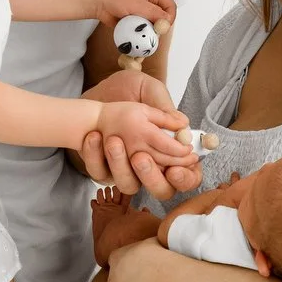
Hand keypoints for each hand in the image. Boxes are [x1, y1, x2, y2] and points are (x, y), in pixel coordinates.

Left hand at [79, 70, 203, 198]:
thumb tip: (182, 125)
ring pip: (128, 185)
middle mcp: (150, 165)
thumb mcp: (148, 91)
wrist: (99, 93)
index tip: (175, 170)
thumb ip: (164, 109)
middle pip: (161, 190)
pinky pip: (99, 173)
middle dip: (152, 177)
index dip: (184, 178)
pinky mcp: (103, 169)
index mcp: (169, 150)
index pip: (187, 177)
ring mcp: (126, 170)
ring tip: (114, 140)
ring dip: (120, 165)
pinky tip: (94, 136)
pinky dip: (94, 156)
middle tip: (140, 156)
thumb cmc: (128, 92)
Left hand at [91, 0, 175, 27]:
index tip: (162, 27)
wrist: (96, 1)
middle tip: (150, 31)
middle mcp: (150, 0)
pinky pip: (143, 27)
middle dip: (158, 25)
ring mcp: (143, 10)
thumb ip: (154, 13)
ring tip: (139, 31)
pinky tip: (134, 32)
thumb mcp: (137, 4)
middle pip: (163, 16)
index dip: (169, 17)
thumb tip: (167, 21)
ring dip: (148, 29)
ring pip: (153, 23)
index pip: (170, 5)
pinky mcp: (136, 18)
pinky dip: (140, 31)